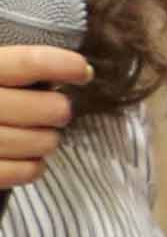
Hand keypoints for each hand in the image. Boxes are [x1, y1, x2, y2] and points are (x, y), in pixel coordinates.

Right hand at [0, 44, 78, 198]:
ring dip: (47, 140)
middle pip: (50, 108)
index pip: (28, 64)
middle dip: (59, 109)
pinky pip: (25, 171)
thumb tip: (74, 70)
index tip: (83, 71)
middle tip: (53, 110)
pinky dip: (34, 166)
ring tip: (36, 135)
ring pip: (43, 142)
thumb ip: (14, 68)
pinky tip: (27, 158)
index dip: (62, 65)